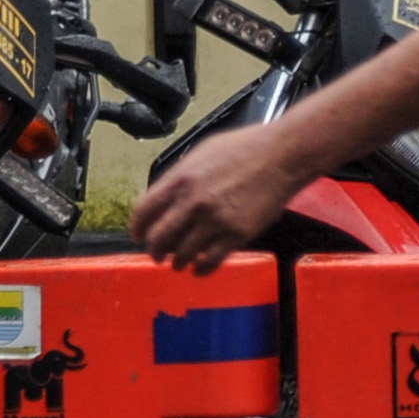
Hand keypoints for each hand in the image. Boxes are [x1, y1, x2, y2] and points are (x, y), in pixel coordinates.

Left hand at [132, 125, 303, 272]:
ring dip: (178, 262)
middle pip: (160, 238)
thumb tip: (166, 197)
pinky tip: (200, 268)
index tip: (138, 235)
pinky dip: (202, 269)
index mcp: (180, 179)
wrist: (281, 156)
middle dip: (155, 250)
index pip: (144, 211)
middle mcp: (193, 202)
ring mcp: (214, 221)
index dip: (138, 228)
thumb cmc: (245, 148)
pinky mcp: (235, 235)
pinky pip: (210, 262)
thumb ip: (180, 177)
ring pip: (183, 254)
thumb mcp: (202, 153)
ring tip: (180, 263)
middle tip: (156, 255)